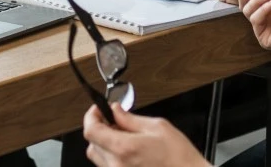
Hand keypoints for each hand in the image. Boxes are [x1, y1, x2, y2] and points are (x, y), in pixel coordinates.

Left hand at [83, 104, 210, 166]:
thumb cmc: (179, 157)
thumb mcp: (158, 127)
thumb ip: (131, 119)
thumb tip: (115, 110)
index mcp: (124, 148)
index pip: (91, 130)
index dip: (91, 116)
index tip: (98, 110)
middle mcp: (116, 165)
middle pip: (92, 144)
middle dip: (100, 129)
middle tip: (114, 121)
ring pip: (98, 157)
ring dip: (105, 144)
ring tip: (124, 137)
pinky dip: (112, 157)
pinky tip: (129, 151)